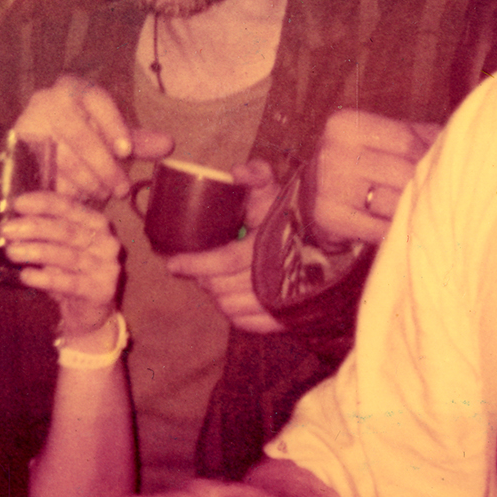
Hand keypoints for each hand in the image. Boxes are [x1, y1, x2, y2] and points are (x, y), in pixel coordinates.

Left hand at [0, 190, 121, 338]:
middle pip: (66, 230)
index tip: (17, 204)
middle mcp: (106, 242)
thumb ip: (43, 230)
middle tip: (6, 230)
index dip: (42, 203)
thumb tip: (11, 219)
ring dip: (34, 251)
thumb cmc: (70, 271)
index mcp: (95, 222)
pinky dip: (44, 278)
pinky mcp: (101, 291)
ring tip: (11, 252)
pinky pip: (68, 283)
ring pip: (66, 256)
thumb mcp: (59, 246)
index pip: (69, 206)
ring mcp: (106, 267)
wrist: (90, 312)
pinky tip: (26, 275)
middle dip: (33, 227)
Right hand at [10, 76, 170, 207]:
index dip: (113, 124)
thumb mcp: (110, 137)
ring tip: (101, 194)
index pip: (95, 98)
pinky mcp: (15, 150)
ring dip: (86, 181)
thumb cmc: (81, 137)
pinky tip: (77, 198)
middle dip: (103, 165)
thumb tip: (168, 144)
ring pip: (61, 157)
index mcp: (74, 88)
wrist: (35, 146)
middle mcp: (47, 100)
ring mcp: (27, 123)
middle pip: (78, 132)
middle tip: (120, 190)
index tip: (127, 152)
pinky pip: (43, 173)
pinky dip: (64, 188)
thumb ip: (136, 141)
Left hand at [162, 160, 281, 332]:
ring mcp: (284, 301)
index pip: (225, 260)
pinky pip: (250, 324)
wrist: (324, 242)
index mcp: (269, 243)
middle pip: (224, 288)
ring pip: (233, 308)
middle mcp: (278, 276)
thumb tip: (237, 172)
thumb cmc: (288, 213)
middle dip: (204, 279)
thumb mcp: (272, 190)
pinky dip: (235, 314)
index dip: (196, 264)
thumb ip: (256, 175)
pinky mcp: (288, 317)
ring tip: (212, 281)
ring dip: (217, 296)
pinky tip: (231, 298)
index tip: (172, 263)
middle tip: (195, 268)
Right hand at [307, 112, 438, 246]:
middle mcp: (332, 152)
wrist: (310, 195)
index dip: (429, 157)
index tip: (442, 169)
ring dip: (412, 210)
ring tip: (421, 210)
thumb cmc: (359, 163)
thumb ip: (419, 135)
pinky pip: (380, 229)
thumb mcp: (381, 138)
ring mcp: (328, 187)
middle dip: (423, 186)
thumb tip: (463, 142)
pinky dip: (395, 231)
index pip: (406, 141)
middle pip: (402, 173)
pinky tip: (399, 227)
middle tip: (437, 194)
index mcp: (346, 125)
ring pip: (394, 203)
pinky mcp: (328, 218)